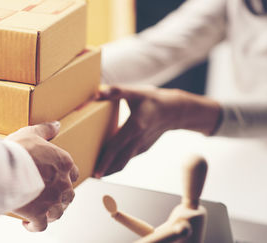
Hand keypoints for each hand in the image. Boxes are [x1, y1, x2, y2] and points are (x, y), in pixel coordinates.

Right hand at [7, 121, 78, 231]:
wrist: (3, 169)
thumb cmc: (17, 150)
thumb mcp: (31, 133)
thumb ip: (45, 130)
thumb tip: (57, 125)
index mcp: (64, 163)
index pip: (73, 173)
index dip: (65, 177)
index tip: (56, 178)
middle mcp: (63, 183)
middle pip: (69, 195)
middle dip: (60, 197)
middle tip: (48, 196)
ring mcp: (52, 201)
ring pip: (58, 212)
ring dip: (51, 212)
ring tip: (40, 210)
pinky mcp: (39, 214)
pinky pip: (41, 225)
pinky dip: (35, 226)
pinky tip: (27, 223)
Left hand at [93, 85, 220, 177]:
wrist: (175, 111)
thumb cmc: (153, 100)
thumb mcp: (135, 92)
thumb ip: (116, 91)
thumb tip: (98, 92)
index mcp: (134, 127)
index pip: (116, 147)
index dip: (105, 160)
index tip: (96, 172)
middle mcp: (138, 140)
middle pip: (119, 161)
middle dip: (105, 170)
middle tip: (90, 176)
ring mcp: (141, 146)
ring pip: (124, 162)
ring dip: (111, 169)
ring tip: (97, 173)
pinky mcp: (143, 148)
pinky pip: (128, 158)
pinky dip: (118, 163)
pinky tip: (109, 163)